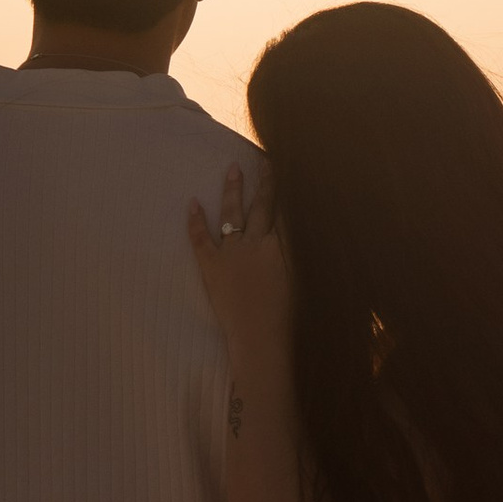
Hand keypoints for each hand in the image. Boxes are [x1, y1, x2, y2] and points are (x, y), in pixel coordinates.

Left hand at [186, 160, 291, 350]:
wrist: (260, 338)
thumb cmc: (289, 317)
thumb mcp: (304, 280)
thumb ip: (304, 254)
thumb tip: (310, 233)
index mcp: (284, 246)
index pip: (287, 210)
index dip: (289, 189)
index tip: (290, 171)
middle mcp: (258, 242)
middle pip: (262, 205)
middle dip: (265, 182)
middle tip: (265, 162)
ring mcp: (233, 252)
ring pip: (232, 213)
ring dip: (232, 190)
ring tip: (232, 168)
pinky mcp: (211, 266)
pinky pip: (200, 238)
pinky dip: (195, 220)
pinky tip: (192, 202)